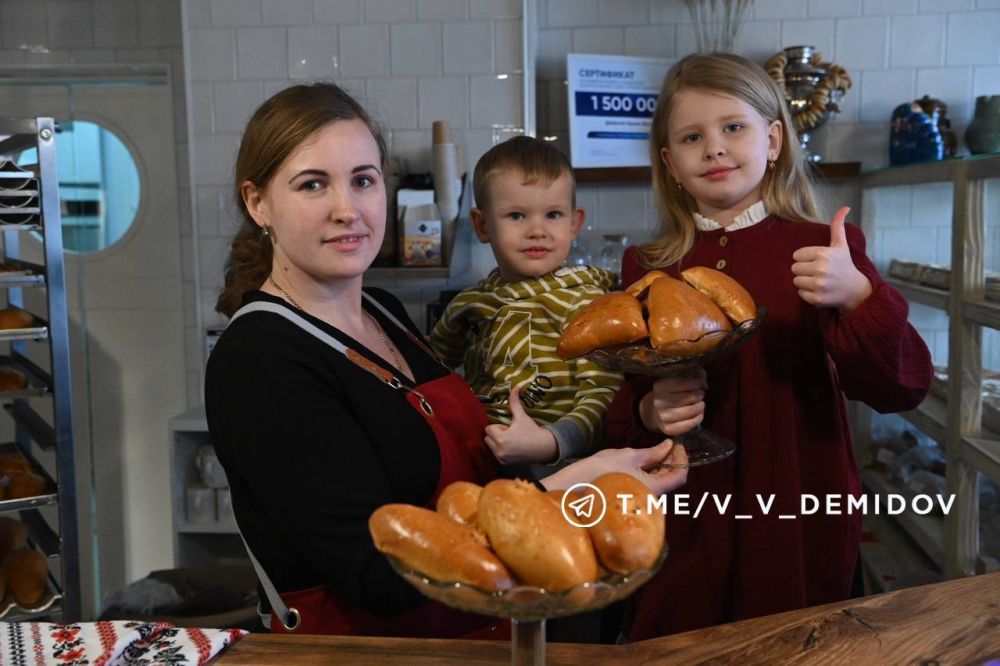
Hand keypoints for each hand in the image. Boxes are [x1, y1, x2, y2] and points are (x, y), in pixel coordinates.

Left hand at [484, 386, 557, 465]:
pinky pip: (497, 456)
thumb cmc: (532, 430)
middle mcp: (499, 451)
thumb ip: (514, 402)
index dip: (499, 426)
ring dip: (498, 443)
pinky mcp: (506, 465)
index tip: (510, 427)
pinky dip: (502, 451)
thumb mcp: (522, 416)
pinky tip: (514, 449)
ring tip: (512, 441)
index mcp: (501, 439)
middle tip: (511, 434)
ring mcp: (502, 459)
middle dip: (496, 435)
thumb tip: (515, 387)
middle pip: (488, 438)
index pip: (489, 429)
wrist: (544, 447)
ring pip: (491, 447)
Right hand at [542, 439, 688, 495]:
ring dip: (660, 466)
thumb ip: (651, 453)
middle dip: (672, 461)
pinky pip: (647, 486)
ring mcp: (640, 501)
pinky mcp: (631, 499)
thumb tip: (668, 446)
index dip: (682, 459)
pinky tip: (642, 462)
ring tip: (654, 450)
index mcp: (653, 489)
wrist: (574, 488)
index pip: (680, 477)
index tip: (676, 444)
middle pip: (670, 480)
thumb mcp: (628, 456)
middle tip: (666, 444)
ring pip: (659, 483)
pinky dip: (649, 473)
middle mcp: (650, 499)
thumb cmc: (601, 470)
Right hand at [638, 370, 706, 435]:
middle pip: (690, 396)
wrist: (656, 413)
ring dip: (700, 406)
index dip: (696, 382)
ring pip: (692, 410)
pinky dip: (699, 417)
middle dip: (699, 394)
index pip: (684, 382)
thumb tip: (704, 384)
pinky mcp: (669, 429)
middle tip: (699, 394)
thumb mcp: (679, 380)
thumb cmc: (672, 393)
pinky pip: (691, 423)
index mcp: (660, 386)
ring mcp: (663, 417)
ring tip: (699, 404)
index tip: (697, 384)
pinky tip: (698, 413)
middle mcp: (659, 402)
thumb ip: (694, 376)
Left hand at [791, 206, 871, 313]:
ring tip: (818, 281)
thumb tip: (845, 207)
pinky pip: (800, 293)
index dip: (805, 258)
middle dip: (803, 270)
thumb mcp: (841, 245)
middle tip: (817, 272)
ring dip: (804, 281)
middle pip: (794, 268)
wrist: (855, 291)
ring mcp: (819, 285)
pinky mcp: (817, 299)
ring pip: (795, 281)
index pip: (796, 255)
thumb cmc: (845, 265)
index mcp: (824, 254)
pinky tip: (819, 290)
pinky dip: (807, 293)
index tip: (817, 261)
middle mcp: (821, 269)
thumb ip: (837, 226)